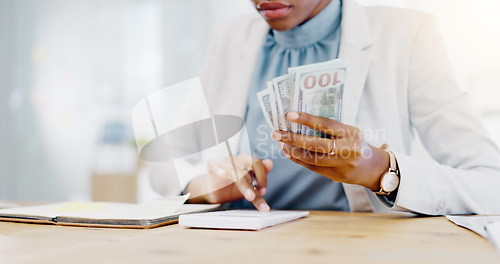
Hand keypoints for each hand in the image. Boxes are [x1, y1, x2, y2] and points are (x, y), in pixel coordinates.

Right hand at [186, 154, 272, 211]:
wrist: (215, 191)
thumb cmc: (234, 186)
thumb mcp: (250, 188)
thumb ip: (260, 181)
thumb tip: (271, 163)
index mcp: (247, 162)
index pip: (257, 163)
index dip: (262, 177)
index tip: (263, 192)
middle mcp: (236, 160)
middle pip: (246, 165)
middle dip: (250, 183)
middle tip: (253, 197)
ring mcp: (224, 163)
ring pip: (232, 168)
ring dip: (240, 181)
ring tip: (242, 192)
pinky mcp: (211, 168)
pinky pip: (213, 164)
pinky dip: (217, 168)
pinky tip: (222, 174)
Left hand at [271, 111, 388, 190]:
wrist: (373, 168)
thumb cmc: (358, 144)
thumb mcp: (351, 131)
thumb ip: (331, 128)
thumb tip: (302, 120)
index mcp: (351, 133)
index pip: (325, 124)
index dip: (306, 119)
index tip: (289, 115)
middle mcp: (347, 149)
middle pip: (315, 144)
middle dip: (293, 138)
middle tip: (276, 133)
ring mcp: (341, 164)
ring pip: (312, 158)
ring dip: (293, 150)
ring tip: (281, 143)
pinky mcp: (335, 176)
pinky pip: (313, 167)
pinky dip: (299, 160)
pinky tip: (288, 153)